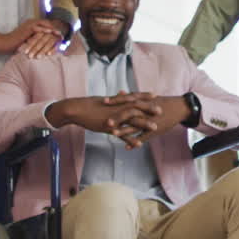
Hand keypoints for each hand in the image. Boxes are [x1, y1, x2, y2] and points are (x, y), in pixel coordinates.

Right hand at [5, 18, 62, 57]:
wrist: (7, 42)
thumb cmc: (16, 43)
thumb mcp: (28, 39)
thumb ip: (36, 38)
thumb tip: (44, 42)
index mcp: (31, 24)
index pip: (45, 24)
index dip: (52, 28)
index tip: (59, 33)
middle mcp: (31, 22)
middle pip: (46, 22)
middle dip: (55, 27)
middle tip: (62, 32)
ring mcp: (29, 24)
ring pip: (44, 24)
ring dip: (52, 28)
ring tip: (59, 32)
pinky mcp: (27, 28)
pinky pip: (38, 28)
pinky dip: (45, 29)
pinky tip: (51, 32)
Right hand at [46, 96, 164, 146]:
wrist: (77, 110)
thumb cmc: (90, 105)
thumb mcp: (104, 101)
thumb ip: (115, 100)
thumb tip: (121, 94)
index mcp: (116, 101)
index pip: (133, 97)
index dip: (144, 96)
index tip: (155, 95)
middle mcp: (117, 108)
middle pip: (136, 108)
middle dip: (149, 109)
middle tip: (161, 111)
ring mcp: (114, 118)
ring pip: (131, 121)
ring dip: (144, 124)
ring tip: (155, 128)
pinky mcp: (109, 127)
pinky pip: (122, 135)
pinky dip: (130, 139)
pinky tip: (139, 144)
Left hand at [108, 94, 190, 148]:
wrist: (179, 108)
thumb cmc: (162, 102)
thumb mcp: (147, 98)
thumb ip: (132, 96)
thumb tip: (120, 92)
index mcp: (143, 101)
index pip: (127, 100)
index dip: (115, 100)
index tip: (104, 101)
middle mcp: (145, 111)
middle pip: (129, 114)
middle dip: (118, 118)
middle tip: (106, 121)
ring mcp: (150, 121)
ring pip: (135, 126)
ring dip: (124, 131)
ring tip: (113, 134)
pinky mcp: (155, 130)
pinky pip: (144, 137)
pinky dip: (135, 142)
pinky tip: (127, 147)